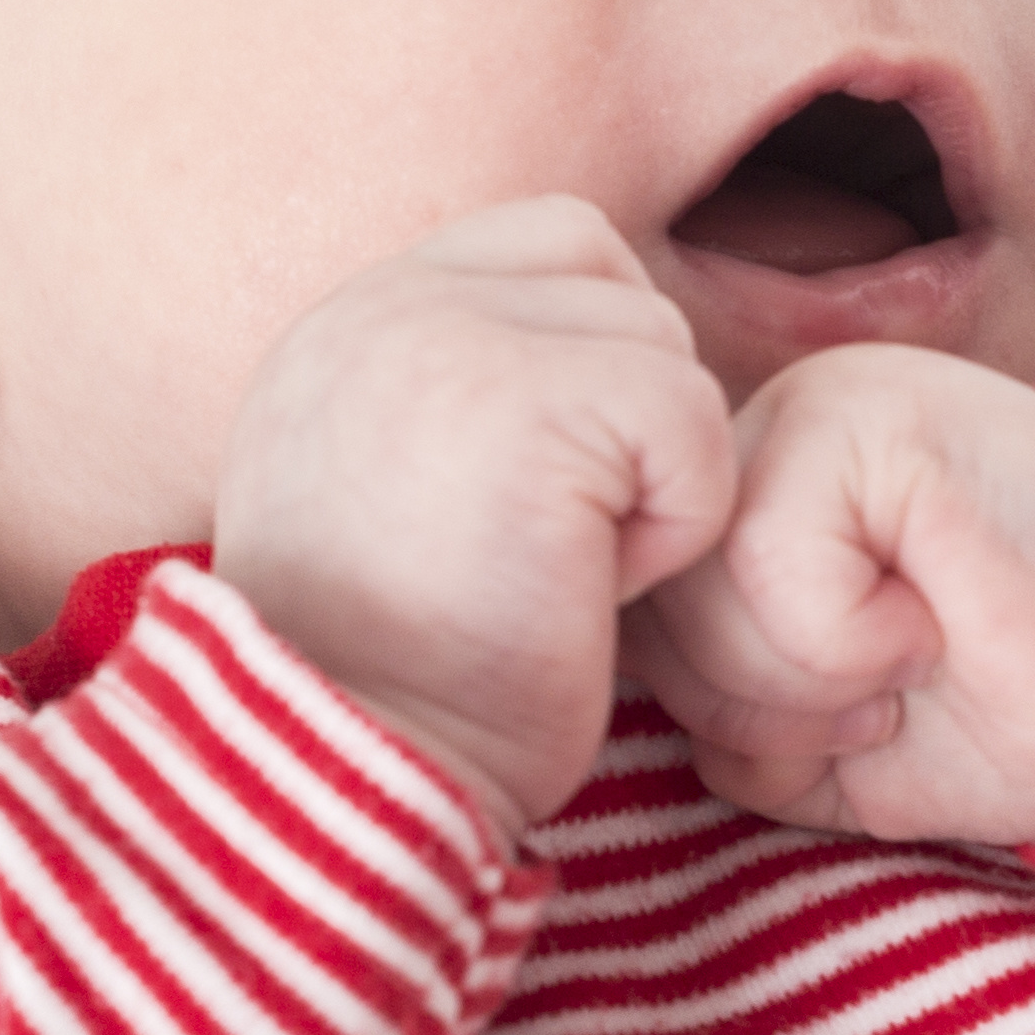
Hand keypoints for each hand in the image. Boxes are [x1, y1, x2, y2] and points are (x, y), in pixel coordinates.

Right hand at [216, 202, 740, 835]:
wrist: (352, 791)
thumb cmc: (404, 689)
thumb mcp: (392, 504)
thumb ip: (462, 404)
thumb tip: (599, 375)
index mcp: (343, 329)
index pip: (549, 244)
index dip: (599, 351)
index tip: (564, 485)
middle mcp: (376, 307)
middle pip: (616, 282)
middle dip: (631, 415)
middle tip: (558, 543)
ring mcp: (442, 338)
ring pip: (661, 347)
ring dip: (651, 476)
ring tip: (557, 573)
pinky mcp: (525, 401)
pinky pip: (691, 419)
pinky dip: (678, 521)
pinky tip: (590, 592)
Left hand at [626, 348, 1034, 845]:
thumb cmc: (1021, 705)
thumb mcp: (827, 740)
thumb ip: (721, 706)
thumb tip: (618, 700)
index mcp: (747, 507)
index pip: (632, 630)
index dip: (724, 716)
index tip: (854, 719)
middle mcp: (759, 443)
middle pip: (643, 622)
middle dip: (757, 710)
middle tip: (888, 695)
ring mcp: (802, 414)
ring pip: (695, 600)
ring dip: (808, 682)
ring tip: (914, 658)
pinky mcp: (854, 414)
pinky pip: (767, 569)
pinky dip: (848, 640)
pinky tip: (932, 620)